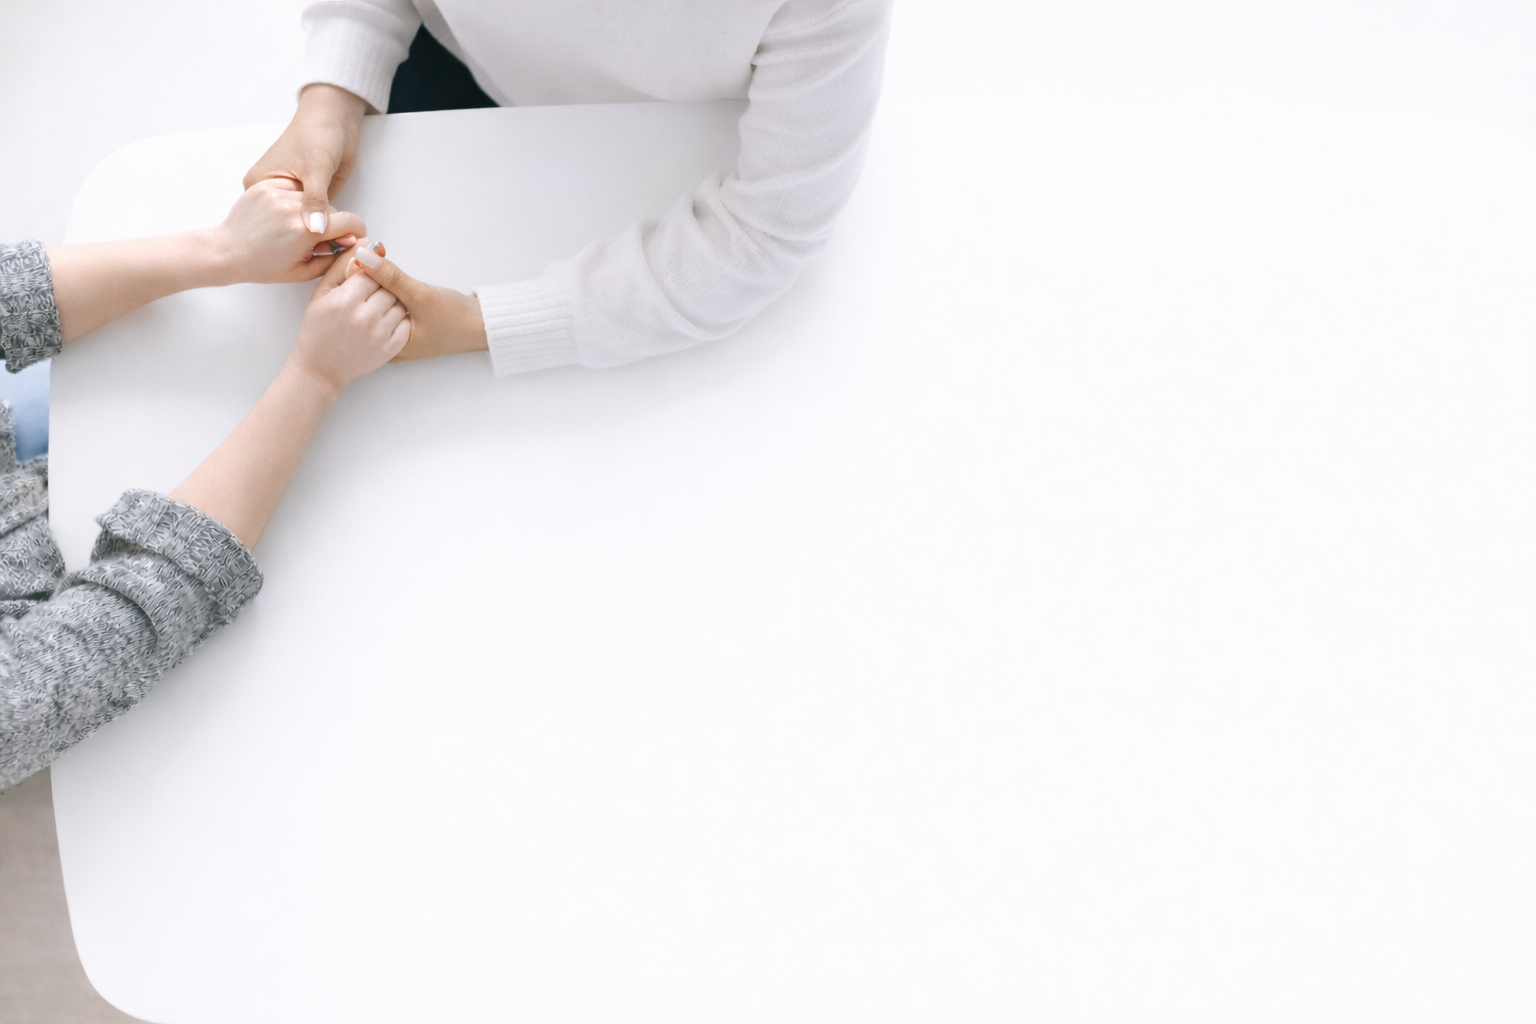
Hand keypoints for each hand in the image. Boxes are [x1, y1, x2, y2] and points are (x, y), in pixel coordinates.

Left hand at [208, 179, 366, 284]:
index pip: (350, 221)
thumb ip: (332, 258)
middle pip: (330, 209)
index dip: (357, 230)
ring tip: (294, 228)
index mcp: (305, 231)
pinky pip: (291, 189)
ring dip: (309, 211)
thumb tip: (350, 243)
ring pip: (310, 198)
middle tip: (316, 240)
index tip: (354, 236)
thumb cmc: (262, 266)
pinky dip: (292, 201)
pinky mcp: (264, 186)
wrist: (226, 252)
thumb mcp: (302, 272)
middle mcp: (292, 208)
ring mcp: (277, 194)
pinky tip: (282, 216)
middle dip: (329, 224)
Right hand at [243, 84, 367, 238]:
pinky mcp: (312, 199)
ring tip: (332, 244)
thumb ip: (315, 200)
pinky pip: (318, 221)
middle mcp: (274, 194)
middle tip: (324, 248)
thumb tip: (315, 229)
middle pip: (289, 226)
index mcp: (260, 184)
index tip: (308, 250)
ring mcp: (293, 197)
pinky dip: (327, 229)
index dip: (290, 237)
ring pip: (305, 226)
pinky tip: (336, 238)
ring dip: (319, 235)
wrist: (335, 117)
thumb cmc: (316, 133)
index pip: (273, 221)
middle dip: (307, 238)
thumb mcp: (314, 168)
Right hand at [292, 239, 410, 392]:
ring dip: (391, 304)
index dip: (369, 276)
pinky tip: (383, 324)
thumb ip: (343, 266)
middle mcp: (363, 317)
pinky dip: (398, 321)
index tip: (363, 283)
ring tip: (375, 311)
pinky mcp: (390, 349)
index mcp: (344, 300)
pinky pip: (404, 323)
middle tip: (369, 299)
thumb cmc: (318, 328)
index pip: (371, 273)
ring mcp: (379, 334)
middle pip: (387, 288)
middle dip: (380, 289)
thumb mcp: (323, 294)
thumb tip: (367, 243)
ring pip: (398, 304)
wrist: (321, 367)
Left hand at [347, 247, 488, 359]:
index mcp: (385, 347)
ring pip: (374, 301)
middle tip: (371, 255)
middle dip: (364, 278)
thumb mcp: (421, 295)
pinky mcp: (403, 322)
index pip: (358, 311)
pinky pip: (385, 301)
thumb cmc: (455, 319)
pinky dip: (385, 285)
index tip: (359, 259)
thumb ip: (390, 276)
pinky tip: (389, 271)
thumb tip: (362, 255)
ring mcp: (395, 333)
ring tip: (379, 259)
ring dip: (375, 279)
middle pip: (363, 307)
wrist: (484, 325)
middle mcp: (386, 343)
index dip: (355, 280)